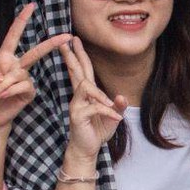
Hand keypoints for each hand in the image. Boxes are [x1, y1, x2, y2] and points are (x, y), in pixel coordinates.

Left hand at [0, 3, 69, 132]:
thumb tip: (2, 73)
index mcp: (3, 58)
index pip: (13, 36)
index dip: (22, 20)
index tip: (31, 5)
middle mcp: (16, 66)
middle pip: (36, 52)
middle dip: (51, 44)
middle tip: (67, 36)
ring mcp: (24, 79)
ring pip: (19, 74)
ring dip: (3, 83)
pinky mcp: (28, 92)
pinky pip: (24, 85)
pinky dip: (10, 90)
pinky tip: (2, 95)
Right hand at [59, 36, 124, 164]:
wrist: (87, 150)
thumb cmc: (97, 131)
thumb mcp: (112, 117)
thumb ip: (117, 106)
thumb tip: (121, 96)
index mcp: (86, 94)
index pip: (82, 70)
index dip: (79, 55)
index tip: (73, 39)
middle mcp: (78, 96)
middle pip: (76, 71)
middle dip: (72, 55)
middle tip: (67, 40)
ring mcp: (76, 106)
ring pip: (86, 87)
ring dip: (100, 94)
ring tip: (112, 105)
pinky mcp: (78, 116)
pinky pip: (94, 107)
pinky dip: (107, 111)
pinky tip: (116, 119)